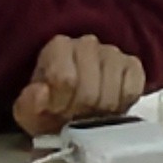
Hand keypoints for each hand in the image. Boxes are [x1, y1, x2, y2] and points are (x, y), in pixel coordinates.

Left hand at [11, 33, 151, 137]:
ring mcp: (113, 52)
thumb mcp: (29, 114)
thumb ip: (28, 105)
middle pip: (90, 90)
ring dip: (100, 113)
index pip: (65, 79)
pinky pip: (132, 90)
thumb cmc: (49, 110)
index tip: (57, 114)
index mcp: (58, 47)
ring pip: (112, 93)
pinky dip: (122, 106)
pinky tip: (109, 108)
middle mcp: (87, 43)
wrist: (73, 112)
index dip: (61, 105)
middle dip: (81, 113)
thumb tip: (41, 93)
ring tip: (90, 115)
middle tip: (74, 119)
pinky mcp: (133, 66)